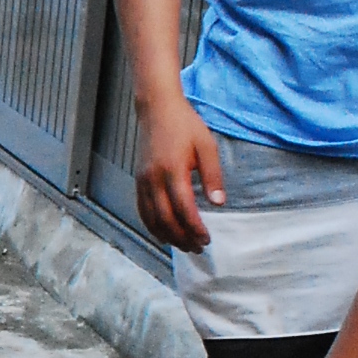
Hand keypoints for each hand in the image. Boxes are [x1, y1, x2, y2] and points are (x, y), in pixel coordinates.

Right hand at [133, 92, 225, 251]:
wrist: (157, 109)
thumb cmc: (185, 125)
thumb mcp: (207, 146)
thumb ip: (213, 176)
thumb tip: (219, 203)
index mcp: (173, 170)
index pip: (183, 208)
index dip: (194, 228)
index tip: (207, 239)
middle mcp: (154, 179)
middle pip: (165, 218)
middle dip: (182, 237)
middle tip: (198, 248)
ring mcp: (143, 181)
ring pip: (151, 218)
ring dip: (167, 236)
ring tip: (184, 246)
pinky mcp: (138, 181)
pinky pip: (142, 210)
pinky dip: (152, 226)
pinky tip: (164, 234)